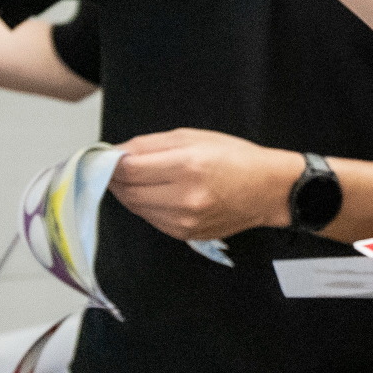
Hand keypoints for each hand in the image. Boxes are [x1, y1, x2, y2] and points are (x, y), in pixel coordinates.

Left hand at [109, 129, 300, 240]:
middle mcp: (184, 198)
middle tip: (113, 166)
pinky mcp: (184, 235)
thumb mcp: (194, 137)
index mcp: (187, 166)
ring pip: (136, 208)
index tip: (105, 155)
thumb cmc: (235, 157)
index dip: (111, 162)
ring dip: (127, 192)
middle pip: (128, 191)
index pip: (130, 169)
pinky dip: (144, 205)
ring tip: (132, 177)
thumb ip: (152, 144)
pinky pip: (151, 219)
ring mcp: (184, 222)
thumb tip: (119, 152)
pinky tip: (152, 192)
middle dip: (114, 178)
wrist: (267, 190)